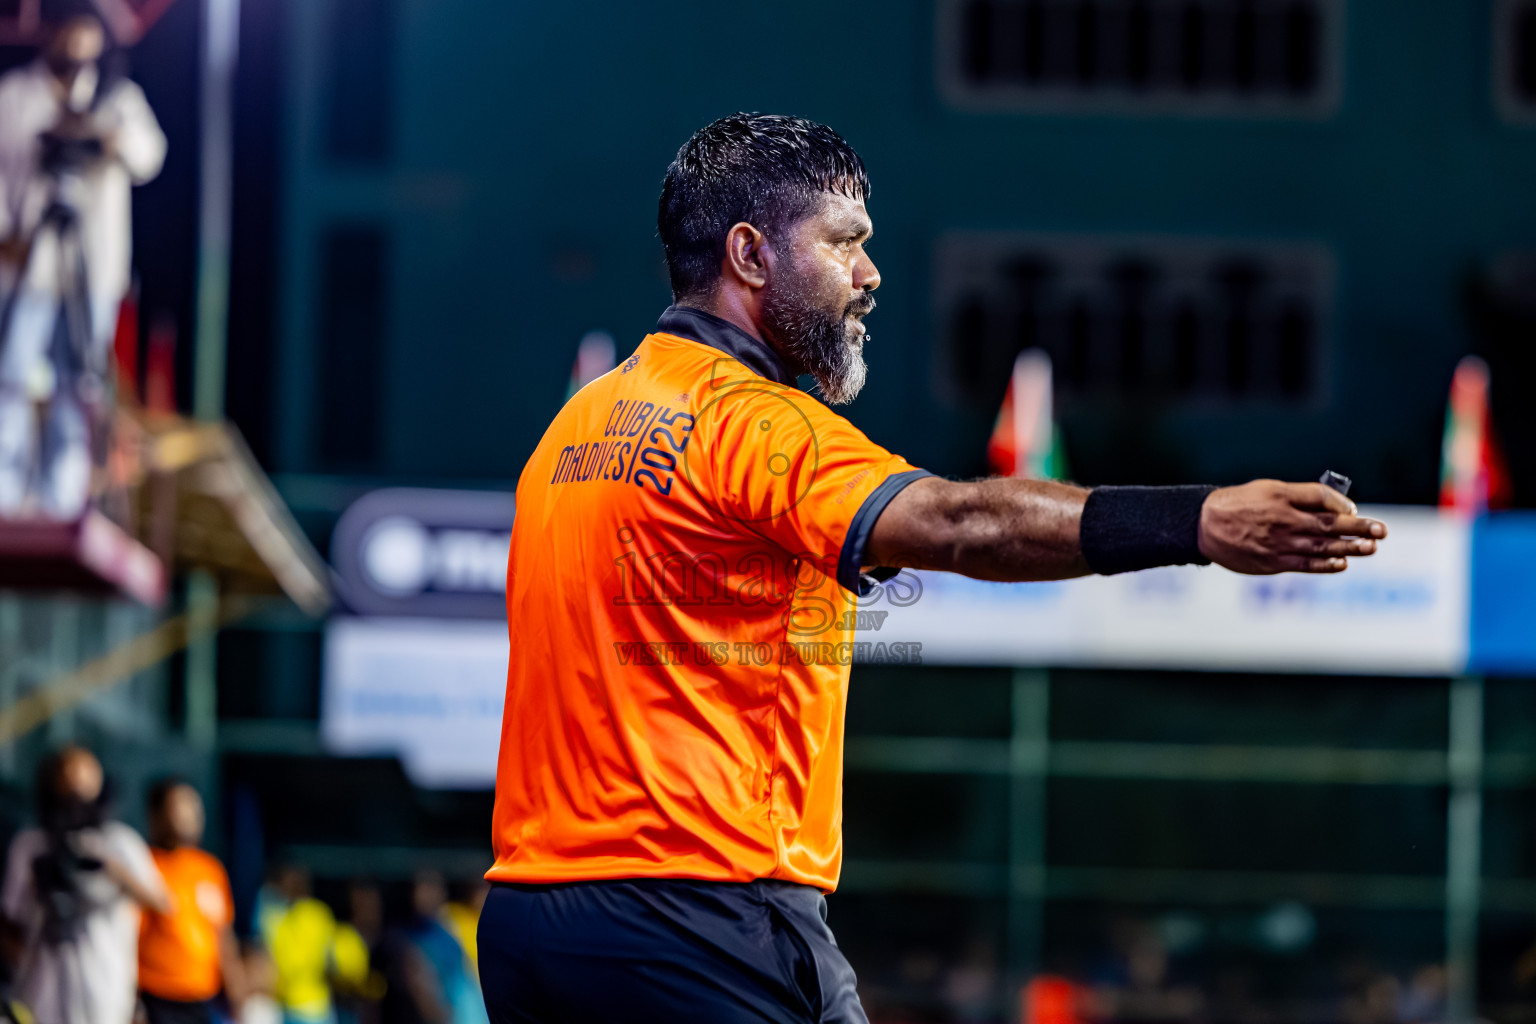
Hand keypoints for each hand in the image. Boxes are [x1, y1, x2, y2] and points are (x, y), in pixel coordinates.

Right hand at [1198, 479, 1386, 573]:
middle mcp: (1283, 520)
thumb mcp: (1268, 488)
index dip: (1342, 506)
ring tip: (1371, 548)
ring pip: (1320, 546)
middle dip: (1357, 528)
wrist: (1204, 525)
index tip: (1356, 512)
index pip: (1320, 499)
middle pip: (1327, 524)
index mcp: (1282, 497)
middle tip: (1381, 531)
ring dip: (1349, 548)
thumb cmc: (1239, 504)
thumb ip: (1300, 496)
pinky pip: (1304, 564)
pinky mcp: (1272, 562)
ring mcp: (1278, 543)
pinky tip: (1341, 563)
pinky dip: (1324, 564)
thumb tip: (1336, 508)